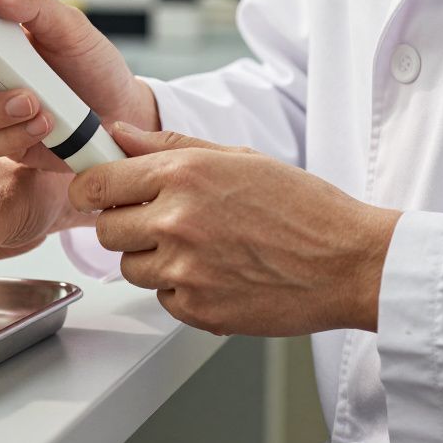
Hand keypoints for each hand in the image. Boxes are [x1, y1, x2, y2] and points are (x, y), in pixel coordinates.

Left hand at [68, 123, 401, 335]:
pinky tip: (217, 274)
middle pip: (105, 230)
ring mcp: (184, 270)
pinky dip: (181, 291)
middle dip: (126, 226)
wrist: (350, 262)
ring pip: (130, 268)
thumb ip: (168, 145)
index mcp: (183, 175)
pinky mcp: (197, 309)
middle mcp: (176, 221)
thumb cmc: (302, 207)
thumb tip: (118, 133)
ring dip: (153, 261)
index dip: (92, 190)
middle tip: (164, 223)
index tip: (98, 194)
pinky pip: (162, 299)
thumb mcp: (237, 158)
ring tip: (202, 249)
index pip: (95, 184)